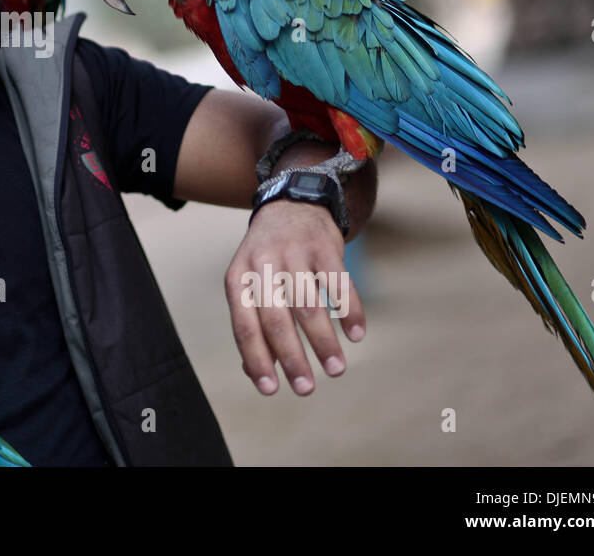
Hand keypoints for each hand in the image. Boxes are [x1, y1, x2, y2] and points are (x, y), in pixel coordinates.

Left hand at [223, 199, 365, 395]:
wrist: (291, 204)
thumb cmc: (267, 258)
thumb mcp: (248, 283)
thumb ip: (251, 324)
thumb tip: (254, 373)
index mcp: (238, 278)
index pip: (244, 326)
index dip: (256, 359)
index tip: (270, 390)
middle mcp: (263, 265)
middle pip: (276, 319)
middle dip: (292, 358)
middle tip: (306, 389)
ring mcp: (294, 254)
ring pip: (309, 306)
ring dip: (324, 342)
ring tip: (336, 369)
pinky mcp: (324, 247)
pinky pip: (339, 284)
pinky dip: (350, 312)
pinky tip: (356, 335)